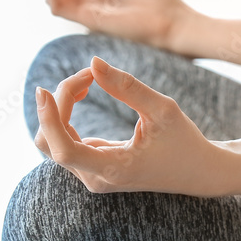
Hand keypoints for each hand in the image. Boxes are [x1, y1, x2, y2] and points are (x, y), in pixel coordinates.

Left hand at [33, 55, 229, 195]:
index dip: (48, 120)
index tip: (43, 90)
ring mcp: (91, 175)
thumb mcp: (163, 110)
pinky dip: (66, 112)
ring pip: (52, 140)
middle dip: (58, 103)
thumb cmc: (183, 141)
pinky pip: (64, 139)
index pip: (64, 151)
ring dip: (61, 106)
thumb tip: (93, 62)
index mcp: (114, 169)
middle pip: (50, 142)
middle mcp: (96, 178)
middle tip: (87, 75)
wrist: (196, 171)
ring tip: (87, 80)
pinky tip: (85, 90)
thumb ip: (127, 87)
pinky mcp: (91, 166)